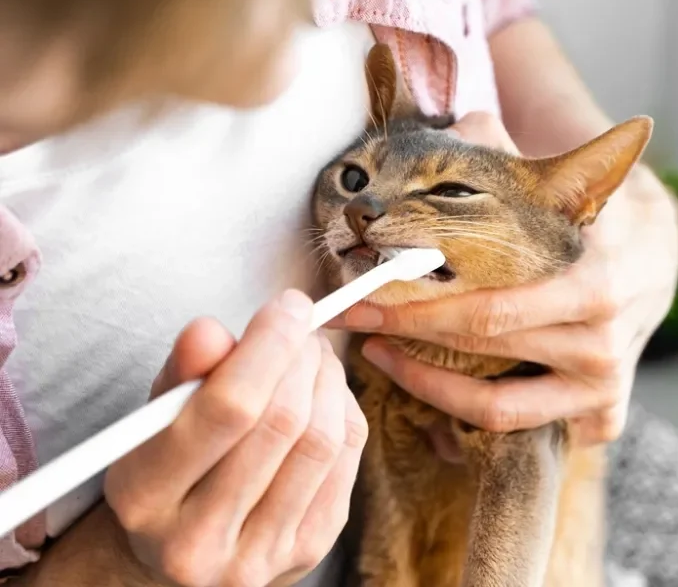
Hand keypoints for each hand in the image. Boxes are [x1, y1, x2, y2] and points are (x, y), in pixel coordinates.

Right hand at [99, 290, 366, 586]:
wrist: (178, 552)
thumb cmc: (165, 468)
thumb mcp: (154, 417)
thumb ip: (182, 373)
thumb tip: (211, 330)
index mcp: (146, 498)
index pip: (227, 409)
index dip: (268, 346)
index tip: (288, 305)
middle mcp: (200, 540)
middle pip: (283, 424)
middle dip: (301, 357)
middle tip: (301, 327)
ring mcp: (259, 556)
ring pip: (322, 442)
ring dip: (328, 380)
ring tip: (313, 354)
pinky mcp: (307, 551)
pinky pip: (346, 461)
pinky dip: (344, 412)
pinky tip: (326, 393)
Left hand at [330, 112, 677, 444]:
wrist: (656, 257)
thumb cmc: (593, 219)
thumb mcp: (563, 184)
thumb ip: (511, 157)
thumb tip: (463, 121)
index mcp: (592, 281)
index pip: (489, 306)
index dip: (416, 307)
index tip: (360, 295)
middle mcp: (600, 341)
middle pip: (484, 349)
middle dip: (406, 334)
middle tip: (354, 318)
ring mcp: (603, 385)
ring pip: (498, 408)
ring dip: (427, 386)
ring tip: (381, 354)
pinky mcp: (603, 413)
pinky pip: (526, 432)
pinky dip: (477, 422)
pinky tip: (437, 395)